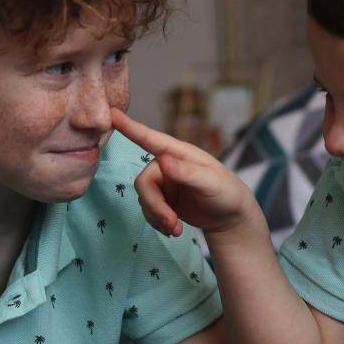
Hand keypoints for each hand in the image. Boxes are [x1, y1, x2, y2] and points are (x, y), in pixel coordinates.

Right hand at [110, 108, 260, 236]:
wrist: (231, 217)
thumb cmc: (227, 192)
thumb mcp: (211, 182)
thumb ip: (186, 172)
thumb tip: (162, 161)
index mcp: (179, 153)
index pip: (150, 139)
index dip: (130, 127)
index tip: (112, 113)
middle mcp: (167, 165)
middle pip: (143, 182)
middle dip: (154, 205)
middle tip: (171, 223)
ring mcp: (164, 183)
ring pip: (144, 199)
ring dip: (157, 217)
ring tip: (176, 229)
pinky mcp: (163, 200)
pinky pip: (148, 211)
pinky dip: (158, 222)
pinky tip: (173, 229)